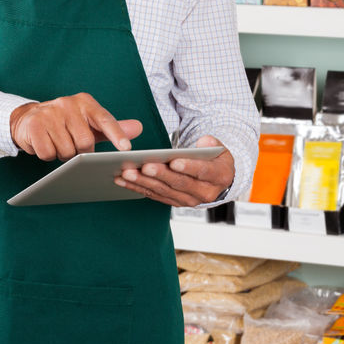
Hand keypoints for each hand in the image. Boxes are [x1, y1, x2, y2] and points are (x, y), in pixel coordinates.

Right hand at [10, 92, 142, 161]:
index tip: (126, 148)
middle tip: (73, 146)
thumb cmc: (66, 123)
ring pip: (66, 150)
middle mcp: (67, 104)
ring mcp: (49, 113)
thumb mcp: (90, 123)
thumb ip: (113, 127)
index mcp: (85, 102)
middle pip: (85, 142)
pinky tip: (45, 144)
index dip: (116, 134)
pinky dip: (48, 155)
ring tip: (57, 143)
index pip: (104, 119)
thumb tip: (138, 127)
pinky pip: (48, 153)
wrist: (29, 119)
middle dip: (80, 152)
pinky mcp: (34, 125)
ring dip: (63, 155)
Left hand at [114, 135, 234, 206]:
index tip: (174, 161)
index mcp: (218, 176)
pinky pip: (154, 195)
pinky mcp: (174, 202)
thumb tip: (204, 141)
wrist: (217, 180)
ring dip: (143, 182)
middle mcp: (204, 192)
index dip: (188, 167)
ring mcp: (188, 200)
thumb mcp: (219, 148)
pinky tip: (124, 180)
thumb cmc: (215, 160)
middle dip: (160, 174)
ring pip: (163, 191)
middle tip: (144, 166)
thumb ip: (212, 143)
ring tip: (127, 172)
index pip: (202, 171)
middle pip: (179, 183)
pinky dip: (138, 188)